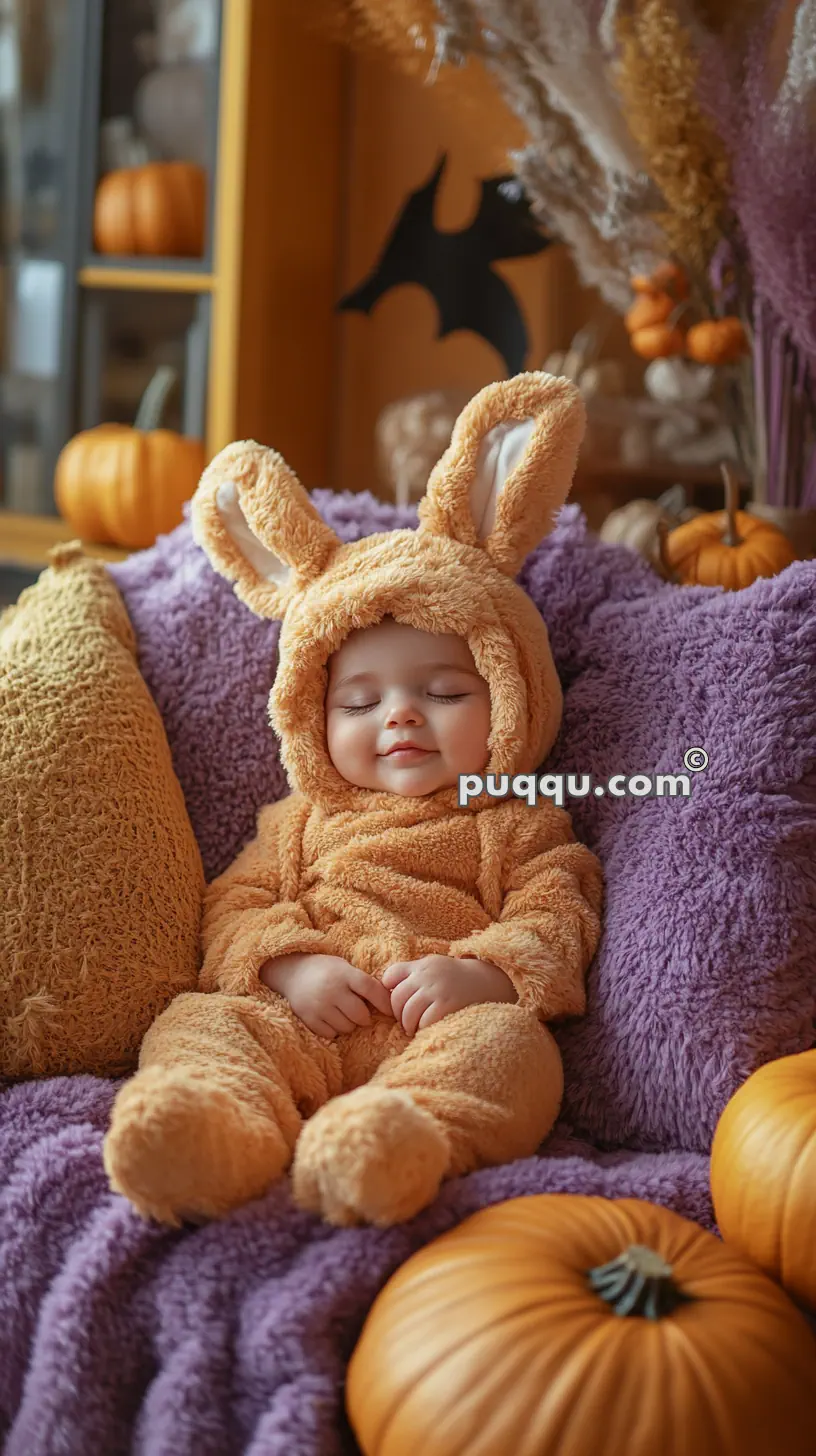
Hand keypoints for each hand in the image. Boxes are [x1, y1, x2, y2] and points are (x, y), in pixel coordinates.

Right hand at [260, 953, 393, 1038]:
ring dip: (350, 1024)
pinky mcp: (308, 1018)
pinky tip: (331, 1018)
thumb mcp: (345, 968)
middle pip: (360, 1014)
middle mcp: (332, 990)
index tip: (391, 1012)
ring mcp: (319, 1005)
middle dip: (365, 1017)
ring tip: (343, 1013)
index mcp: (344, 974)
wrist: (292, 972)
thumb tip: (389, 1000)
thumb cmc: (326, 970)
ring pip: (347, 1027)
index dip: (384, 1002)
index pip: (370, 989)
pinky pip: (332, 1034)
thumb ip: (362, 982)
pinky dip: (335, 1030)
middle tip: (361, 1012)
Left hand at [381, 955, 517, 1036]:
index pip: (390, 975)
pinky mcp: (447, 1005)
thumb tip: (387, 991)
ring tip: (413, 1029)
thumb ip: (413, 974)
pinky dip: (422, 1028)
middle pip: (396, 998)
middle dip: (398, 1014)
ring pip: (407, 1013)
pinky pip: (424, 1021)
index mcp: (422, 965)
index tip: (398, 1003)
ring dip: (408, 1025)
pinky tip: (426, 1030)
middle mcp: (427, 975)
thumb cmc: (458, 979)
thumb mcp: (435, 967)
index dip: (389, 991)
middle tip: (406, 1022)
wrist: (489, 981)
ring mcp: (437, 990)